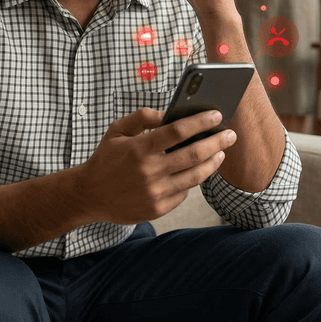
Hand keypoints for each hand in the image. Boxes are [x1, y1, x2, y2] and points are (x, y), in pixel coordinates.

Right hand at [79, 107, 235, 223]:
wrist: (90, 194)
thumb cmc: (106, 157)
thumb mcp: (117, 129)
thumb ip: (143, 117)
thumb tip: (169, 113)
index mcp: (140, 148)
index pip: (178, 131)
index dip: (201, 121)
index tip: (217, 114)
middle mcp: (150, 171)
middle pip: (194, 154)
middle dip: (217, 141)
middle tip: (230, 134)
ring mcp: (155, 192)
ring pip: (195, 176)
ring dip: (213, 162)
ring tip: (221, 152)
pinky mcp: (158, 209)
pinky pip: (184, 192)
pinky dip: (193, 179)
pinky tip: (198, 170)